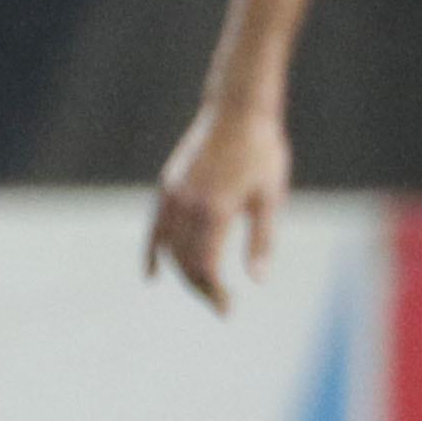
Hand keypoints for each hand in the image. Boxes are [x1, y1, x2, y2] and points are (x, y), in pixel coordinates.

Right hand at [146, 104, 288, 314]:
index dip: (214, 293)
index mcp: (214, 210)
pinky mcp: (167, 187)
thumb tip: (257, 281)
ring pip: (168, 249)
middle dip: (200, 289)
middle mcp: (187, 205)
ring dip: (182, 275)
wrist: (237, 110)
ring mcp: (172, 195)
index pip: (205, 267)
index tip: (228, 310)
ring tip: (203, 290)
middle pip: (184, 263)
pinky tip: (151, 276)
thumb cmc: (262, 152)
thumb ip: (262, 241)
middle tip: (221, 306)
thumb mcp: (270, 198)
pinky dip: (153, 254)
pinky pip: (154, 229)